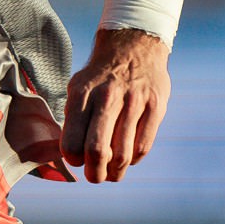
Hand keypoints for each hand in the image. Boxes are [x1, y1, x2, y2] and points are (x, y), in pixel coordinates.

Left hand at [62, 27, 171, 182]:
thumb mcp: (77, 86)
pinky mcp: (156, 106)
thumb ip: (73, 117)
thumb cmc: (99, 75)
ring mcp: (134, 102)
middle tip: (94, 177)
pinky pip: (143, 145)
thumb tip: (68, 154)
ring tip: (112, 175)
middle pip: (97, 150)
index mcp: (81, 93)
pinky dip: (135, 159)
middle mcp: (107, 97)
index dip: (72, 158)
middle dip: (94, 173)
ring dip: (116, 172)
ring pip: (123, 153)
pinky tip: (129, 159)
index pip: (72, 140)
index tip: (76, 160)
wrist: (133, 45)